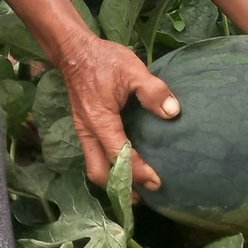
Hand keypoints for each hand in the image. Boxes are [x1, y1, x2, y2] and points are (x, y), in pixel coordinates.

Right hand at [54, 33, 174, 189]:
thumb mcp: (132, 70)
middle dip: (120, 187)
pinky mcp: (84, 127)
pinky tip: (123, 164)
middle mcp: (88, 132)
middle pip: (99, 173)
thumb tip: (173, 112)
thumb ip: (153, 91)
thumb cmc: (104, 60)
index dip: (138, 172)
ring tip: (135, 187)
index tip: (157, 182)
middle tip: (143, 195)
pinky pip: (94, 155)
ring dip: (113, 180)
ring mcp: (83, 131)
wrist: (74, 51)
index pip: (120, 156)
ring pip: (94, 167)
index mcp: (100, 121)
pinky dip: (108, 166)